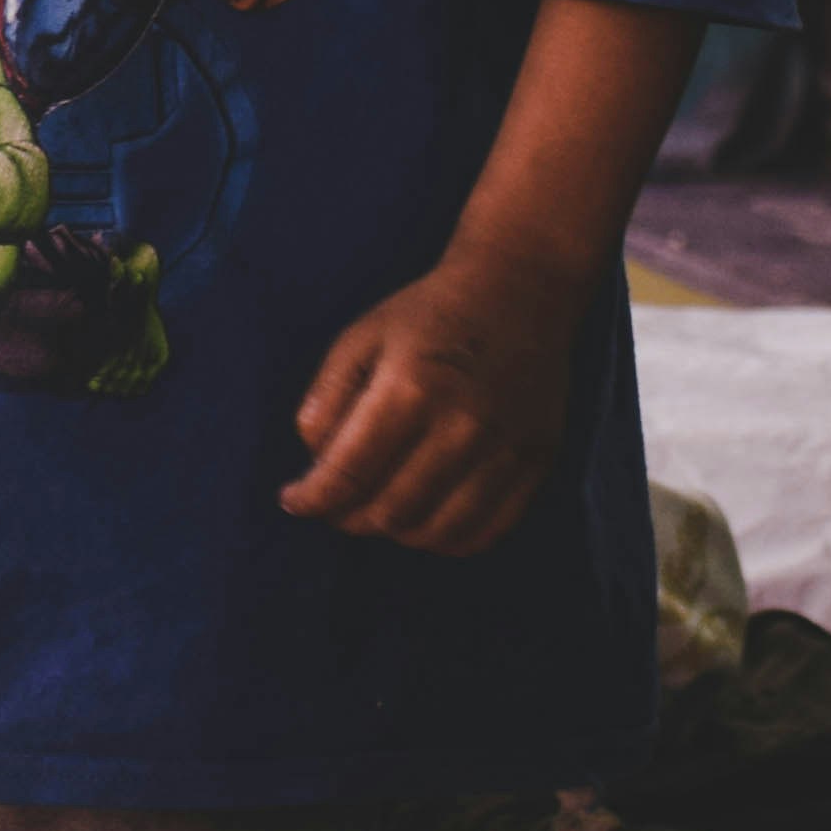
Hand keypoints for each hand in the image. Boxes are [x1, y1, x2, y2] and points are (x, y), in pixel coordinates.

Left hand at [279, 244, 578, 553]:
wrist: (518, 291)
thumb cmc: (427, 316)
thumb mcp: (359, 338)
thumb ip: (326, 401)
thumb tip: (315, 464)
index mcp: (409, 389)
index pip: (348, 473)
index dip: (312, 499)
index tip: (293, 501)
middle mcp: (462, 426)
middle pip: (389, 512)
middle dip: (347, 518)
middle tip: (335, 504)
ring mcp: (506, 448)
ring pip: (435, 533)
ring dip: (394, 532)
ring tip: (376, 510)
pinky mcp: (537, 461)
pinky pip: (485, 531)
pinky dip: (444, 539)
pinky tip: (423, 517)